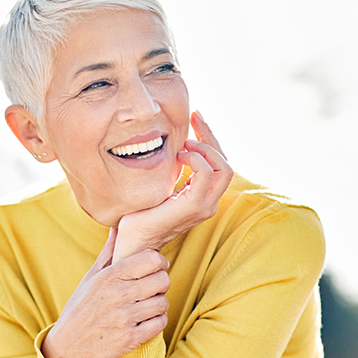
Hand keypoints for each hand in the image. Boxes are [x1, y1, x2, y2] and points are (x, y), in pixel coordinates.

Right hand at [41, 227, 170, 357]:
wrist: (67, 347)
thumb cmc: (80, 308)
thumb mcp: (90, 278)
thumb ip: (108, 254)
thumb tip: (117, 229)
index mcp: (109, 276)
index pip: (151, 259)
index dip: (160, 262)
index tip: (156, 268)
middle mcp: (117, 295)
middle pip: (162, 280)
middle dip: (161, 283)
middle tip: (153, 288)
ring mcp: (124, 318)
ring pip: (162, 303)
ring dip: (159, 304)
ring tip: (148, 305)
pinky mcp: (130, 339)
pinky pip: (159, 324)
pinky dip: (157, 322)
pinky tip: (147, 321)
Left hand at [114, 111, 232, 259]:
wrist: (132, 242)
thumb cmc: (140, 216)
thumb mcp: (160, 186)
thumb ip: (171, 171)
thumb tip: (169, 143)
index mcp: (202, 196)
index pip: (218, 163)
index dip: (209, 138)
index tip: (195, 117)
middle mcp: (209, 202)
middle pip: (225, 162)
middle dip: (210, 135)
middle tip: (194, 116)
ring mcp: (204, 206)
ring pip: (223, 167)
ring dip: (205, 147)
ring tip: (184, 142)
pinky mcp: (193, 206)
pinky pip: (205, 174)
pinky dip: (196, 158)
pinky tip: (180, 154)